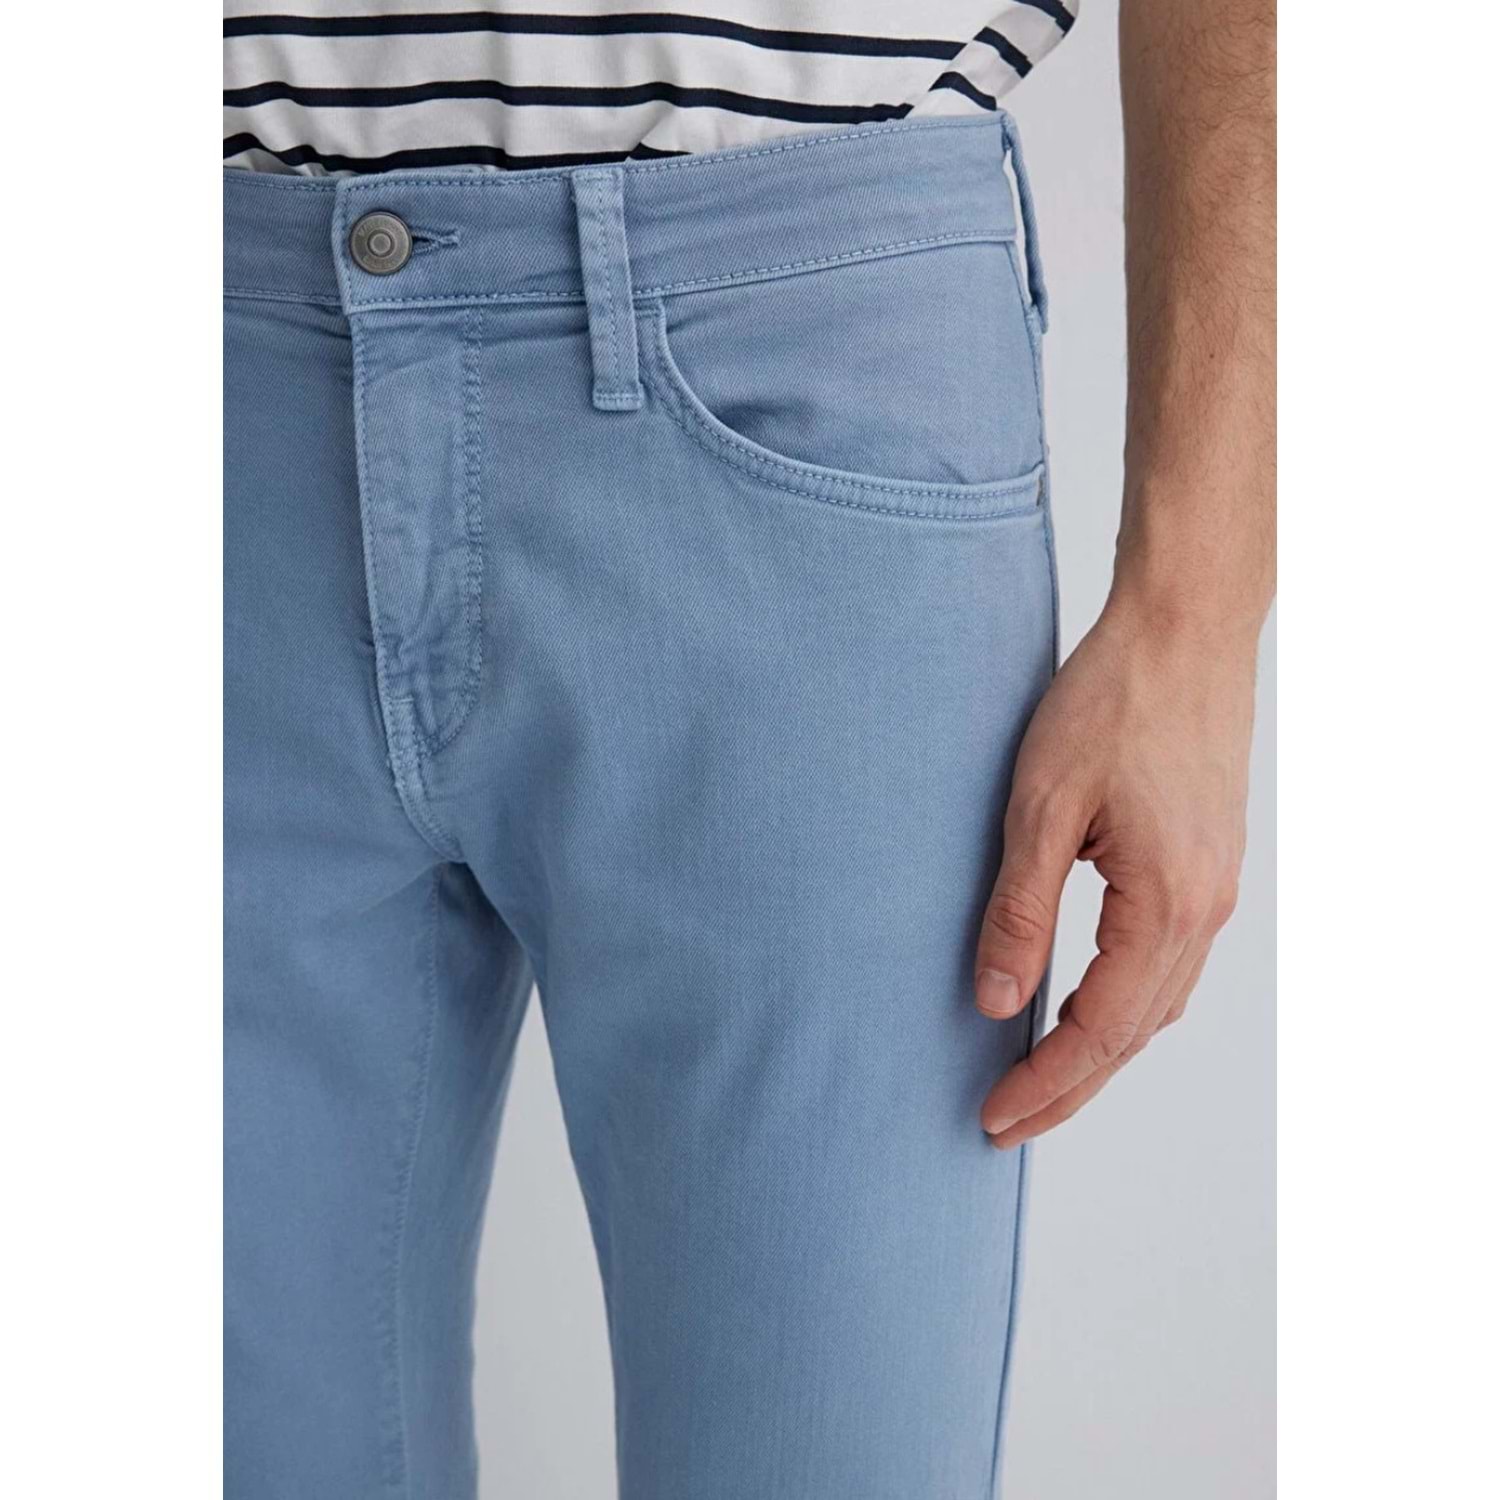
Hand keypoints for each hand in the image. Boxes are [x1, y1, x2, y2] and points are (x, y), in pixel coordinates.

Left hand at [974, 598, 1257, 1147]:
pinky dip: (1123, 1006)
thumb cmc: (1111, 704)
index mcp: (1166, 904)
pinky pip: (1168, 966)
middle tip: (1006, 1126)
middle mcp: (1204, 910)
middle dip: (1069, 1087)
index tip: (992, 1117)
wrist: (1183, 632)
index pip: (1100, 1030)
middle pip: (1134, 1034)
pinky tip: (1088, 1008)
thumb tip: (994, 1000)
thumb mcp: (1041, 808)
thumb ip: (1021, 911)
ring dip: (1097, 1053)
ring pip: (1156, 1006)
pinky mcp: (1207, 866)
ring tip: (1039, 1083)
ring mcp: (1214, 890)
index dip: (1045, 1082)